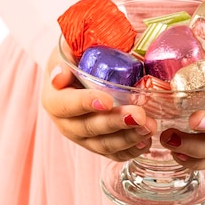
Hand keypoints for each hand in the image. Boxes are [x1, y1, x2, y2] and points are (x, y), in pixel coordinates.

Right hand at [41, 46, 156, 161]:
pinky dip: (131, 150)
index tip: (107, 101)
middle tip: (139, 115)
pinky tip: (146, 141)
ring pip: (103, 145)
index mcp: (54, 100)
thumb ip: (63, 58)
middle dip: (115, 123)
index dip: (86, 103)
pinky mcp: (99, 145)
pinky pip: (114, 153)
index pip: (66, 105)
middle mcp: (66, 123)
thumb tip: (59, 76)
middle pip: (88, 128)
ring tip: (149, 126)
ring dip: (128, 137)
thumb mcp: (66, 51)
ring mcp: (83, 138)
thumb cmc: (74, 58)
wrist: (79, 72)